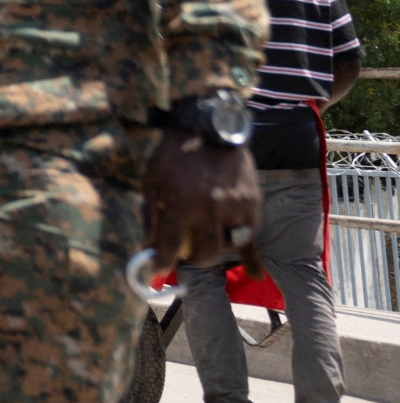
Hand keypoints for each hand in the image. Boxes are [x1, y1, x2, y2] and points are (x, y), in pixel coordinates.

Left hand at [143, 129, 260, 272]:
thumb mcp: (153, 181)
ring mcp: (235, 206)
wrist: (209, 127)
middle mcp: (210, 208)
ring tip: (209, 247)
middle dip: (194, 260)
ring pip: (230, 247)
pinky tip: (255, 273)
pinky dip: (252, 256)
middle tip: (188, 256)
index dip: (162, 264)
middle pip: (206, 253)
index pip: (171, 244)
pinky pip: (253, 236)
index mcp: (181, 202)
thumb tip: (147, 248)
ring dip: (218, 252)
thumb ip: (151, 216)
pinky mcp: (253, 203)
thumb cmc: (175, 155)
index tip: (157, 275)